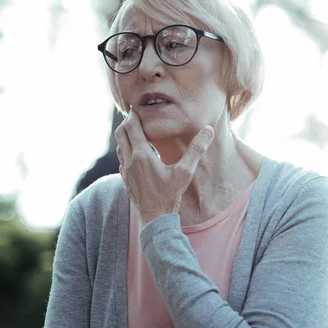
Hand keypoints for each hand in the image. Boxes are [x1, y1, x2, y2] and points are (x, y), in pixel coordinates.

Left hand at [114, 109, 214, 224]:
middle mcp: (129, 161)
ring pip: (119, 146)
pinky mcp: (125, 180)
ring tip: (134, 130)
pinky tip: (135, 153)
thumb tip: (208, 131)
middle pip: (121, 133)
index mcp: (142, 156)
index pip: (131, 127)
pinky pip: (121, 159)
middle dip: (126, 122)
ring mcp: (125, 171)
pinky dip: (125, 149)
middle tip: (134, 115)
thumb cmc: (170, 196)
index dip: (133, 115)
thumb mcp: (185, 172)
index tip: (137, 107)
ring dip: (125, 136)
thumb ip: (196, 150)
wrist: (155, 219)